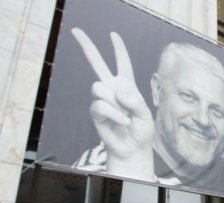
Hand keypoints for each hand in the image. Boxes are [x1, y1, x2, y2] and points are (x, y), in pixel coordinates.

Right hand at [71, 28, 153, 178]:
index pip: (122, 64)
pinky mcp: (96, 112)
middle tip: (76, 31)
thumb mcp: (146, 113)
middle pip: (97, 64)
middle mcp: (112, 89)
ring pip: (99, 87)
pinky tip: (123, 121)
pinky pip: (101, 105)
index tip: (113, 35)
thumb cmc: (141, 130)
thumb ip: (135, 100)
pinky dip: (115, 114)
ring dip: (115, 102)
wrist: (133, 148)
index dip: (118, 49)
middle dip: (87, 47)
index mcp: (127, 86)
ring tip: (125, 115)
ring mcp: (103, 100)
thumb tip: (118, 90)